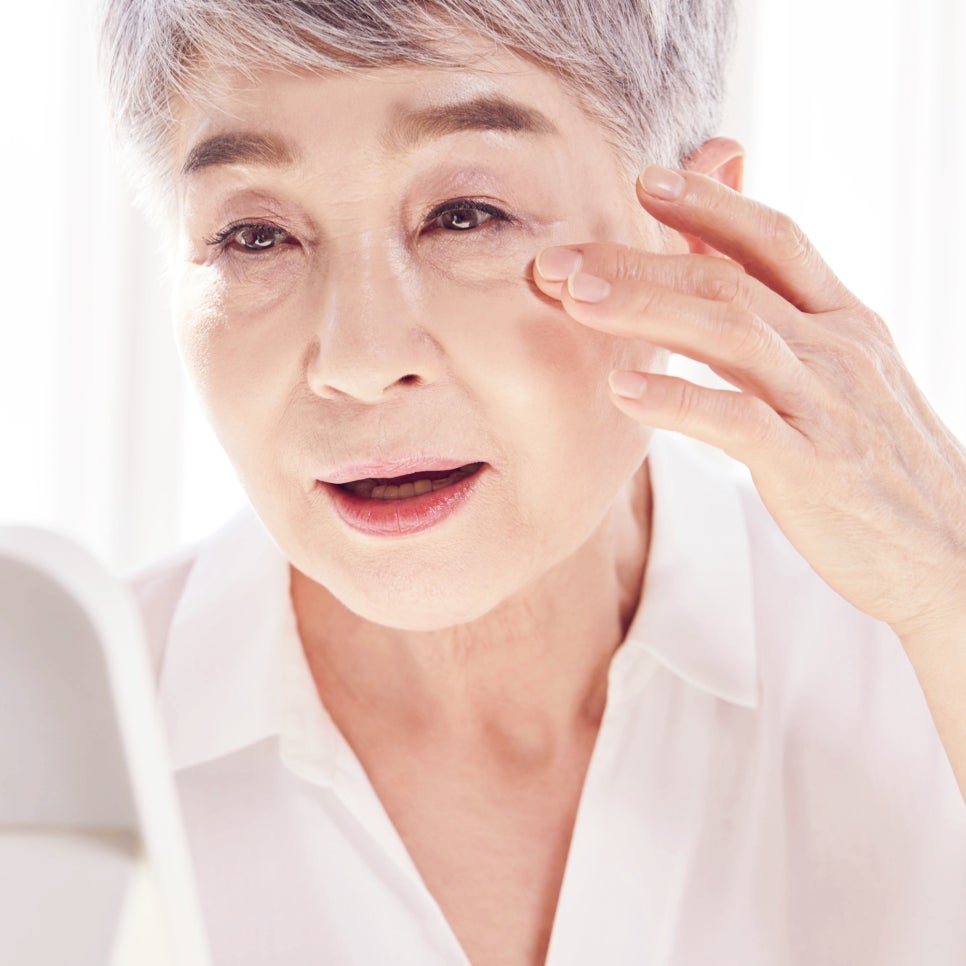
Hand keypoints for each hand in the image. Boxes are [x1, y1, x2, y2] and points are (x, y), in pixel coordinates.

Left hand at [532, 165, 965, 641]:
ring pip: (729, 334)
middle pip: (729, 281)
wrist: (950, 549)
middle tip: (561, 255)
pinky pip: (737, 421)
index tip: (643, 179)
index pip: (774, 240)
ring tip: (575, 298)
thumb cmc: (880, 462)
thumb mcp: (844, 373)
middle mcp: (837, 349)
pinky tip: (621, 390)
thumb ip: (788, 315)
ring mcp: (826, 404)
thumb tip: (735, 263)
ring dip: (645, 310)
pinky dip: (677, 400)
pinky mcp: (812, 465)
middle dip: (640, 260)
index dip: (710, 202)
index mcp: (845, 322)